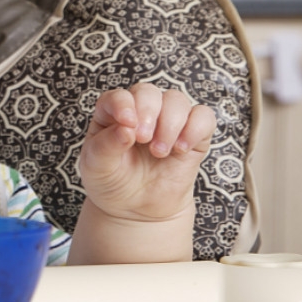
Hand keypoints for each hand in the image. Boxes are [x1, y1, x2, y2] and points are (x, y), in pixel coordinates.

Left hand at [78, 82, 215, 223]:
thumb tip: (126, 129)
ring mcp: (167, 121)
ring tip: (159, 152)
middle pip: (149, 93)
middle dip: (148, 113)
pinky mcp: (192, 135)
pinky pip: (203, 117)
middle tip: (144, 139)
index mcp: (111, 113)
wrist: (136, 208)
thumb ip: (107, 145)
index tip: (127, 124)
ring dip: (170, 123)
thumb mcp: (97, 166)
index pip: (119, 96)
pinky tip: (181, 148)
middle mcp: (140, 111)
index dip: (124, 105)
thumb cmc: (112, 181)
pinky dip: (195, 128)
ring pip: (176, 100)